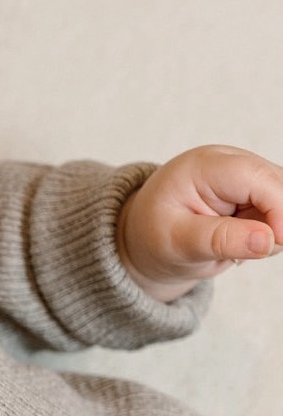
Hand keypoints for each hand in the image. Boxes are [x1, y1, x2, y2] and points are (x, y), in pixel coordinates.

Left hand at [117, 145, 282, 302]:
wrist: (146, 235)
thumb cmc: (154, 235)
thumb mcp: (177, 243)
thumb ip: (220, 240)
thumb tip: (268, 240)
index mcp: (204, 166)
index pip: (259, 178)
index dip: (279, 210)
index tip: (275, 243)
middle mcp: (231, 161)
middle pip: (279, 186)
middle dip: (275, 224)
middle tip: (240, 254)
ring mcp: (246, 173)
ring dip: (271, 229)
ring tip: (230, 244)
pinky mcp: (256, 188)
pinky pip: (280, 210)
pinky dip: (268, 230)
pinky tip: (240, 237)